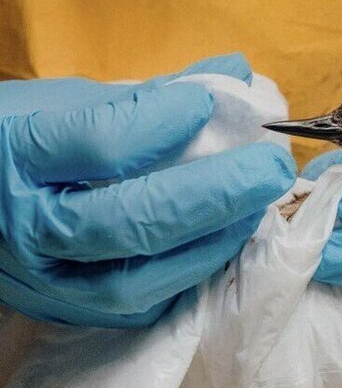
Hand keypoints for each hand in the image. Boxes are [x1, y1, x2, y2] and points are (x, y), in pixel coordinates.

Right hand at [0, 54, 294, 326]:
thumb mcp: (65, 104)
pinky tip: (220, 243)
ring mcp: (47, 281)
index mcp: (16, 156)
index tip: (208, 101)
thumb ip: (147, 96)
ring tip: (254, 209)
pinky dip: (186, 275)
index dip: (162, 122)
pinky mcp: (68, 311)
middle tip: (271, 168)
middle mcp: (29, 229)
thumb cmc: (19, 140)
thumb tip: (236, 76)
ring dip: (210, 243)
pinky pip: (138, 308)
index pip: (99, 144)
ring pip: (138, 280)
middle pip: (130, 221)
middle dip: (215, 194)